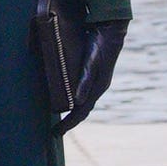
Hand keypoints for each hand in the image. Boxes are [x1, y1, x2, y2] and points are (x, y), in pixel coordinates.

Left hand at [57, 20, 127, 134]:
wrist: (110, 32)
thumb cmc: (99, 47)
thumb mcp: (91, 63)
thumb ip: (85, 81)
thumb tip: (77, 102)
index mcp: (97, 88)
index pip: (81, 112)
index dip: (69, 123)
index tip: (56, 133)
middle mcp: (97, 88)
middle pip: (82, 110)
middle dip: (69, 121)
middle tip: (56, 131)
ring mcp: (96, 82)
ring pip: (82, 102)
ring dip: (72, 111)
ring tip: (59, 118)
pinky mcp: (93, 74)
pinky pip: (82, 92)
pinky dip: (74, 100)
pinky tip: (67, 97)